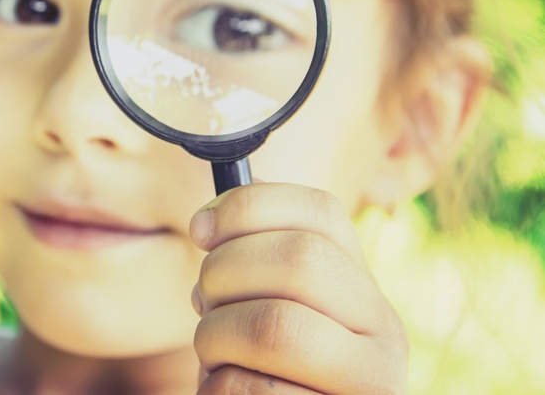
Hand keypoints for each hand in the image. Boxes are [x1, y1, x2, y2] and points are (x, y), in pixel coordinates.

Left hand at [190, 183, 407, 393]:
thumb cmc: (267, 375)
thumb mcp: (266, 309)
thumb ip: (254, 265)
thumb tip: (209, 221)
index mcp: (361, 284)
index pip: (320, 210)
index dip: (248, 206)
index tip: (199, 229)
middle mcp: (384, 328)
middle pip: (298, 258)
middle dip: (223, 274)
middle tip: (204, 303)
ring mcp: (373, 382)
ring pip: (275, 324)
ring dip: (216, 337)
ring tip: (216, 354)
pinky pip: (257, 391)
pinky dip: (221, 390)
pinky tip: (231, 394)